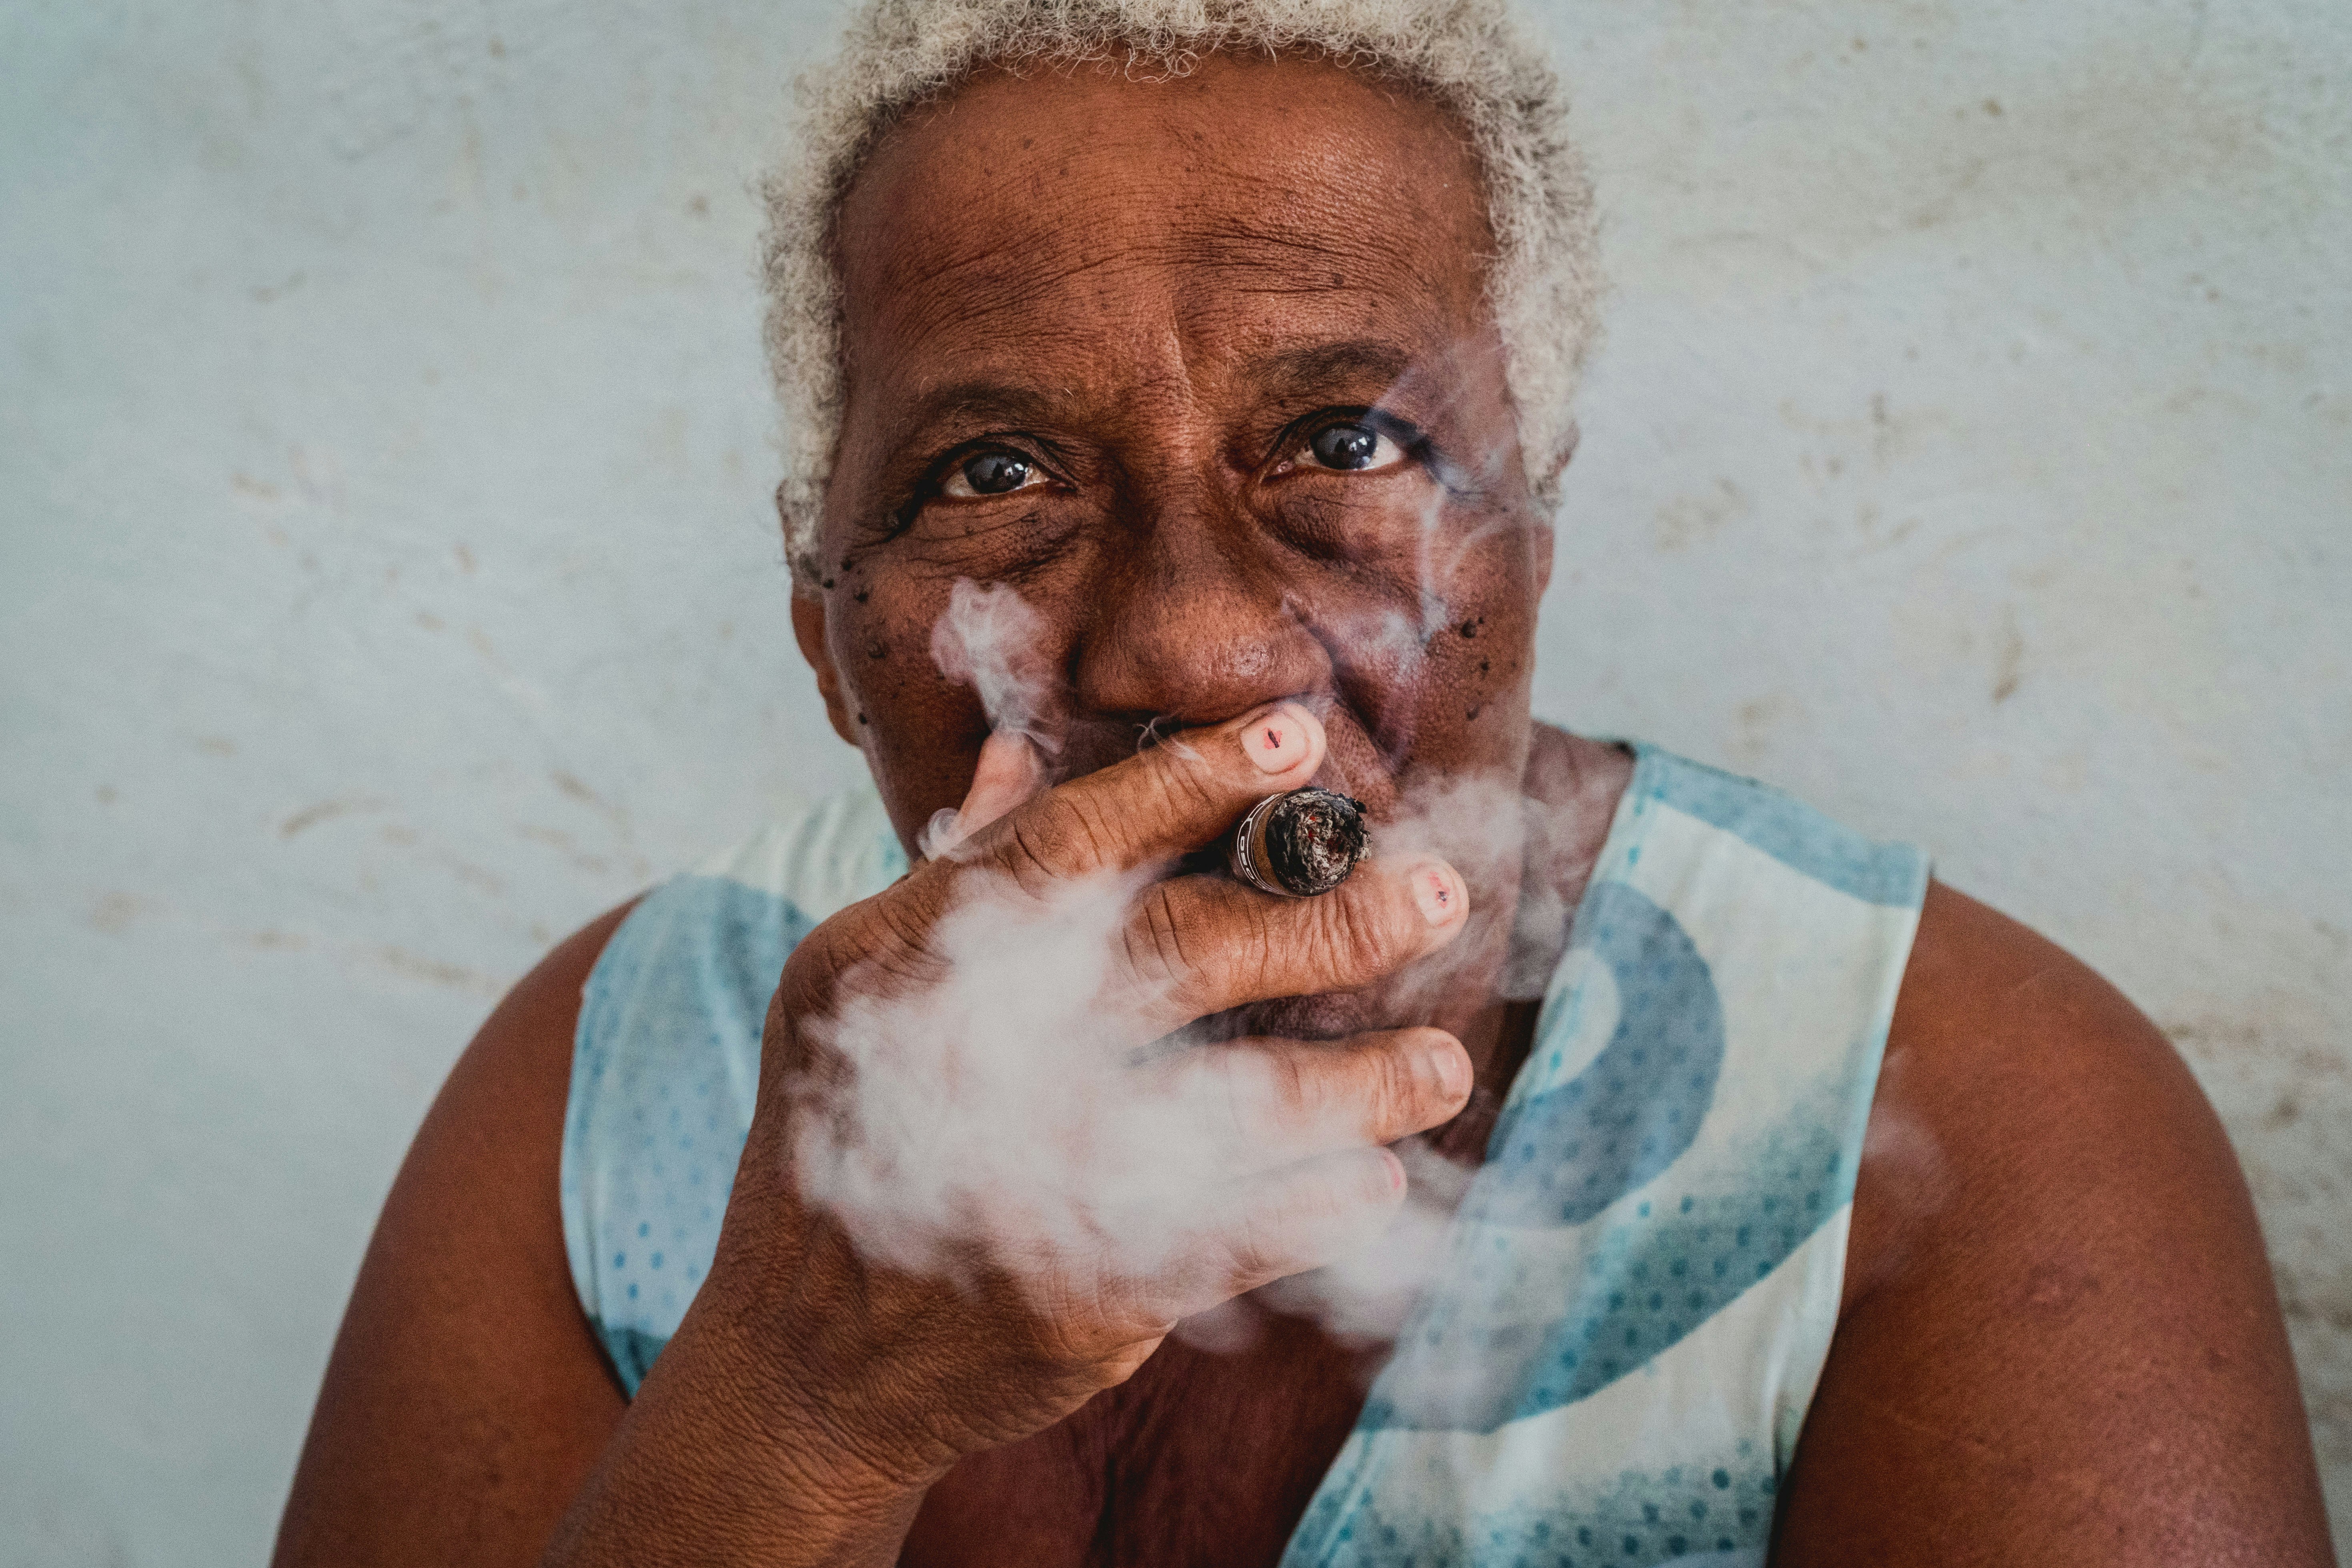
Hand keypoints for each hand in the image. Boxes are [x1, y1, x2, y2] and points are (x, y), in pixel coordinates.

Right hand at [708, 701, 1472, 1494]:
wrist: (805, 1364)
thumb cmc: (843, 1146)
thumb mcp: (855, 990)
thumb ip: (955, 875)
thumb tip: (1023, 749)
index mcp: (902, 962)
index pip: (1065, 841)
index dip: (1189, 780)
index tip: (1299, 738)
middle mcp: (966, 1057)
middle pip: (1179, 952)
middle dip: (1326, 921)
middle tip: (1434, 892)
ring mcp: (1025, 1178)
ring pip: (1239, 1104)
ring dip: (1361, 1082)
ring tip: (1443, 1066)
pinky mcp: (1081, 1296)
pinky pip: (1244, 1235)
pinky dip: (1324, 1203)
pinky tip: (1375, 1178)